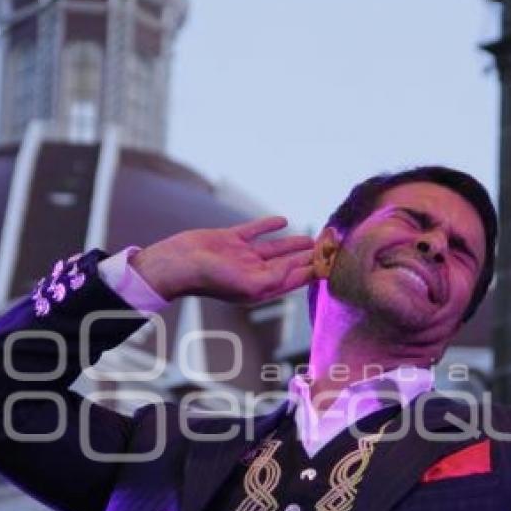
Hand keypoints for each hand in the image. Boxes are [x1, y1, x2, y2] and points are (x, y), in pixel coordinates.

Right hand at [130, 216, 315, 302]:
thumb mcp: (248, 283)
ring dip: (293, 245)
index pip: (293, 280)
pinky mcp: (230, 240)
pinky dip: (269, 226)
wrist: (178, 263)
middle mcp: (252, 273)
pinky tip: (283, 221)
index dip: (312, 271)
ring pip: (274, 250)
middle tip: (329, 248)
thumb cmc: (210, 279)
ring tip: (313, 239)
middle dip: (308, 258)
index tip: (331, 263)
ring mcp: (241, 257)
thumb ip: (277, 276)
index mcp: (259, 289)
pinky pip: (254, 232)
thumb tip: (300, 268)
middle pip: (287, 265)